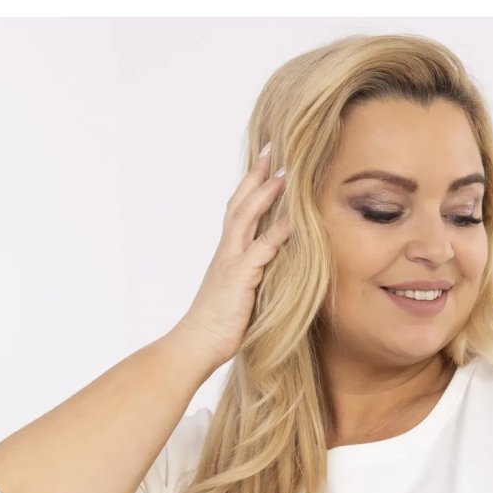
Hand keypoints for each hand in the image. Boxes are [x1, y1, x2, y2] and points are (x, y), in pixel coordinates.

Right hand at [171, 147, 291, 371]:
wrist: (197, 344)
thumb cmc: (218, 325)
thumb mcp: (239, 293)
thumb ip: (253, 275)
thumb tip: (271, 269)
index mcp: (227, 253)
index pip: (238, 210)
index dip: (251, 185)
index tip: (266, 161)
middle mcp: (228, 251)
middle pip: (241, 203)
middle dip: (257, 175)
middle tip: (274, 149)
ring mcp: (232, 262)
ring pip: (247, 218)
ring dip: (266, 194)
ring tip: (286, 172)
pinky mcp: (240, 278)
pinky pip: (262, 250)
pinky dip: (278, 233)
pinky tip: (295, 220)